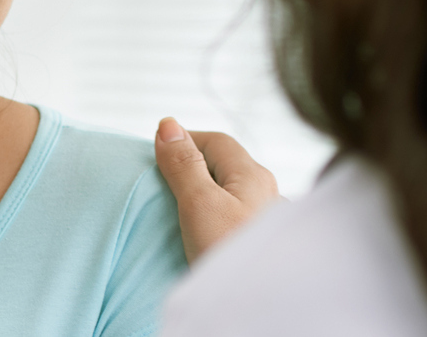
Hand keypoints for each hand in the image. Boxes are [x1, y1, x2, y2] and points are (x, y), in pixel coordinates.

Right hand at [155, 117, 281, 262]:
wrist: (264, 301)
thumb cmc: (231, 251)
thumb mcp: (198, 203)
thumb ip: (182, 164)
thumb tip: (168, 124)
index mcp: (253, 175)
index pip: (216, 140)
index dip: (185, 139)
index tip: (157, 152)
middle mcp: (268, 193)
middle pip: (228, 166)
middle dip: (196, 165)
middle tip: (165, 181)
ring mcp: (269, 220)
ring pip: (236, 194)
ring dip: (210, 193)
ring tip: (184, 209)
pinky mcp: (265, 245)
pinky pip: (240, 219)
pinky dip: (220, 217)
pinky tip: (210, 235)